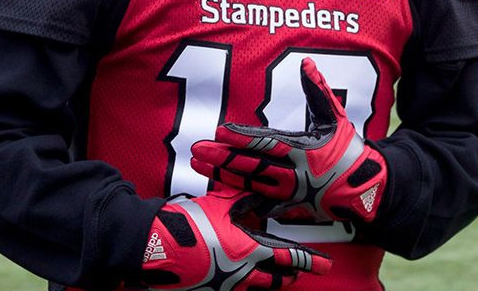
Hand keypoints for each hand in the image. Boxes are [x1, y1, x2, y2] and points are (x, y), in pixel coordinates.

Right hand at [138, 189, 329, 290]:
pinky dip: (243, 283)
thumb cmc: (185, 226)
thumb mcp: (221, 204)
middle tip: (299, 273)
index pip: (288, 258)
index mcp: (248, 251)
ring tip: (276, 277)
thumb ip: (245, 200)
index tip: (324, 265)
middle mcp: (241, 274)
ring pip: (257, 288)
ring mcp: (225, 286)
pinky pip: (234, 289)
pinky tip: (238, 275)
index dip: (309, 261)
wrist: (153, 246)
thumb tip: (260, 195)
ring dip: (269, 282)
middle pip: (276, 280)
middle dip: (290, 275)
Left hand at [191, 58, 387, 223]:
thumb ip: (318, 90)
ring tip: (198, 166)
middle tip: (197, 151)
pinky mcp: (289, 206)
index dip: (241, 138)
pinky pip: (260, 205)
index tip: (219, 131)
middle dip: (222, 158)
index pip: (265, 142)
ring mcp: (289, 192)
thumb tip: (306, 63)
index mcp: (303, 150)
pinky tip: (218, 195)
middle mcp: (293, 173)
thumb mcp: (336, 117)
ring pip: (249, 184)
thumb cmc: (349, 149)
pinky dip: (239, 201)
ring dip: (222, 175)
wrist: (365, 188)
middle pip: (251, 165)